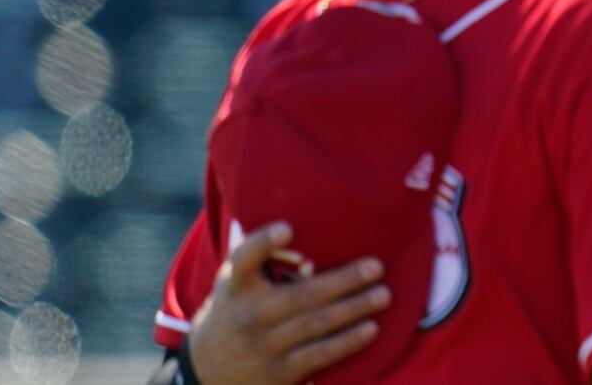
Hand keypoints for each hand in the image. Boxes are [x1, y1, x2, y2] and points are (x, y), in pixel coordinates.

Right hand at [186, 222, 390, 384]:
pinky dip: (347, 342)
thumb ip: (258, 258)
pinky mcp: (279, 372)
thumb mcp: (233, 284)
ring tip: (383, 295)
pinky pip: (320, 355)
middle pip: (301, 295)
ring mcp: (265, 346)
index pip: (244, 260)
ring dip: (353, 309)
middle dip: (343, 281)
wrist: (208, 372)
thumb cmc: (233, 313)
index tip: (287, 228)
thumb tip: (296, 222)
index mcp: (237, 286)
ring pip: (316, 324)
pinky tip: (370, 328)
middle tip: (375, 266)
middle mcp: (250, 315)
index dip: (263, 243)